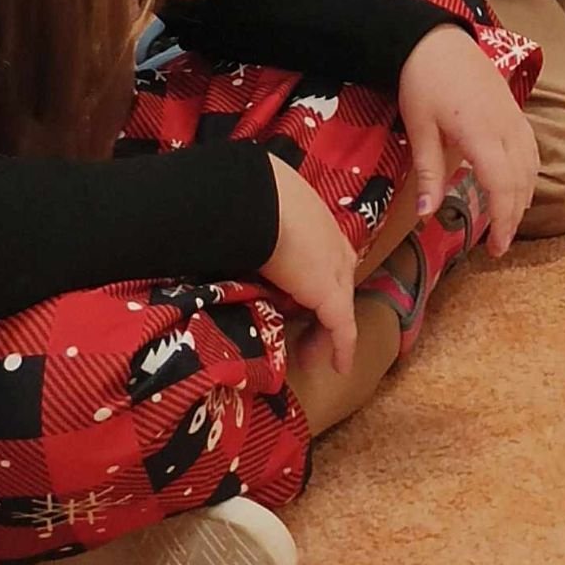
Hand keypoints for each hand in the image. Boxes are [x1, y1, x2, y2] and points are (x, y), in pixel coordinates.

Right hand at [263, 158, 357, 374]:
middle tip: (306, 328)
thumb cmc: (245, 198)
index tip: (300, 293)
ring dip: (325, 331)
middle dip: (323, 307)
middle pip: (337, 281)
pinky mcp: (332, 295)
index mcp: (314, 218)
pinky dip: (342, 347)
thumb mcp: (252, 208)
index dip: (315, 274)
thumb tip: (222, 227)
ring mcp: (335, 269)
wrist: (257, 199)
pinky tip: (340, 367)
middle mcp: (331, 243)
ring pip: (338, 306)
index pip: (325, 251)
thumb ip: (249, 225)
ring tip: (311, 355)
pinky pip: (342, 327)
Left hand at [398, 20, 536, 256]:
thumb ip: (427, 173)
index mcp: (480, 133)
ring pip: (531, 165)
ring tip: (508, 221)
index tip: (495, 248)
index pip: (502, 186)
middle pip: (521, 181)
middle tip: (498, 245)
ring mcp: (513, 116)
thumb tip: (426, 216)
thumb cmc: (422, 83)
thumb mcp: (419, 129)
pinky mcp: (514, 109)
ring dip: (523, 197)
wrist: (436, 40)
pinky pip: (531, 148)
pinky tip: (518, 186)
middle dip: (513, 217)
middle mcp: (505, 126)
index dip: (503, 220)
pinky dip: (529, 173)